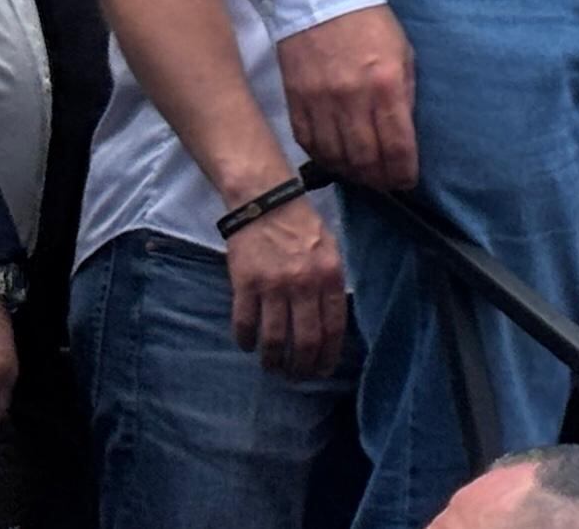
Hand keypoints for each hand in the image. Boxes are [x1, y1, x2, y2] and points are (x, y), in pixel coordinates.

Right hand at [227, 195, 347, 377]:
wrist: (265, 202)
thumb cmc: (301, 227)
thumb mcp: (330, 250)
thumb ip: (331, 285)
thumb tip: (331, 325)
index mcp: (330, 276)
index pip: (333, 329)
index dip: (328, 356)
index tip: (322, 371)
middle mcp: (304, 284)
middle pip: (305, 341)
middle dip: (302, 367)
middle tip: (297, 376)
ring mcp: (273, 286)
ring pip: (274, 340)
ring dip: (273, 361)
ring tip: (273, 368)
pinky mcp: (245, 285)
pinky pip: (245, 324)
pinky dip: (246, 341)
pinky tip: (248, 345)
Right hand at [278, 5, 419, 189]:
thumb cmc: (370, 23)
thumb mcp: (403, 53)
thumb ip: (404, 93)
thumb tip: (404, 133)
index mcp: (386, 84)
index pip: (397, 145)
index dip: (404, 171)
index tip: (407, 181)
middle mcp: (352, 99)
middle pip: (365, 159)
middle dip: (379, 179)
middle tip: (386, 183)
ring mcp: (320, 102)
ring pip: (336, 157)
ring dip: (352, 174)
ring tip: (363, 175)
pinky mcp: (296, 101)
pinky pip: (309, 143)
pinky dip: (323, 158)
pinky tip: (335, 160)